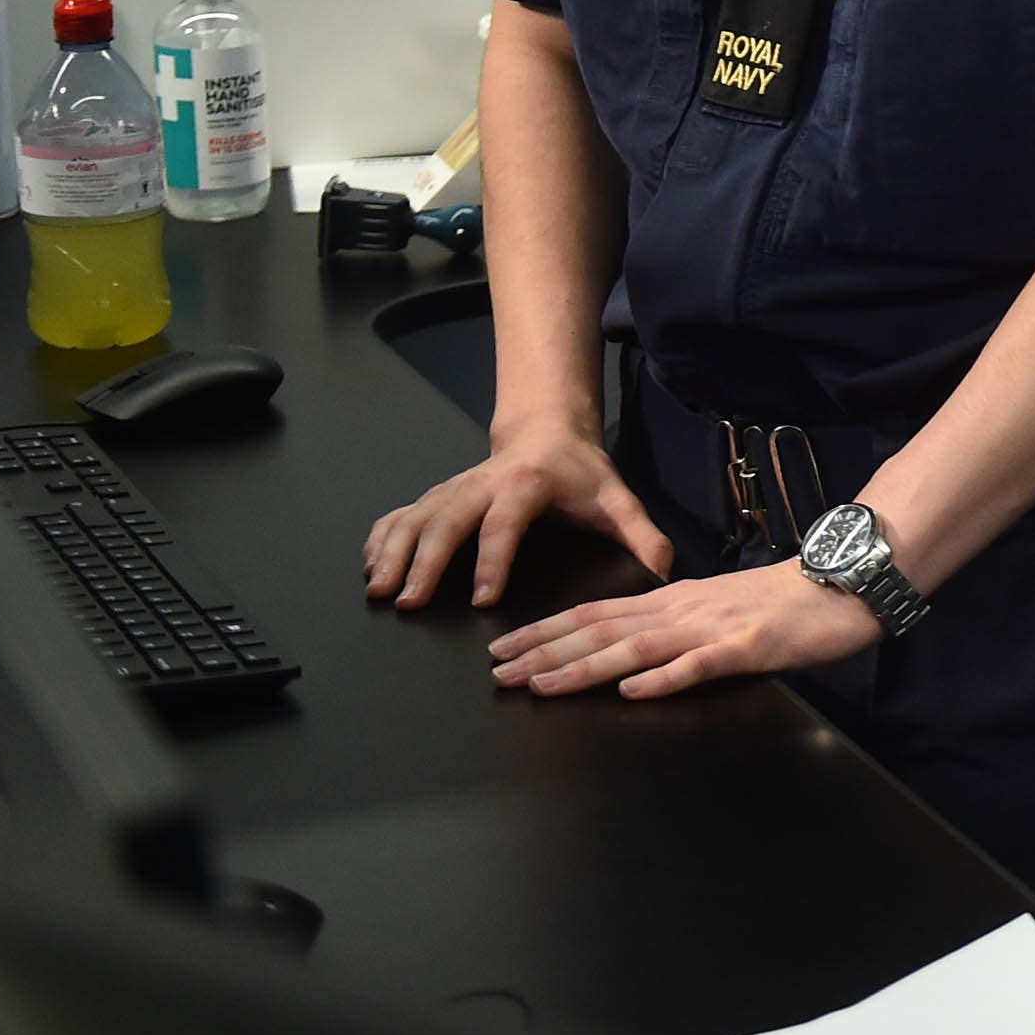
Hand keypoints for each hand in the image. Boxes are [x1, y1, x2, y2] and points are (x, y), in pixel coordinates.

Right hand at [365, 420, 673, 611]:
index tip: (481, 598)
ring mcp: (454, 488)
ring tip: (378, 589)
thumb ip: (641, 533)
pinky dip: (381, 537)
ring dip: (392, 551)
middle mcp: (481, 484)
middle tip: (409, 601)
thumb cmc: (582, 473)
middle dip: (424, 561)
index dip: (492, 561)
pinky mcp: (438, 494)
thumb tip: (665, 569)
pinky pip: (401, 513)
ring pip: (415, 516)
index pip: (505, 525)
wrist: (549, 432)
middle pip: (446, 521)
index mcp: (526, 485)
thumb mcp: (617, 499)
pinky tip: (369, 566)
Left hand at [485, 557, 881, 699]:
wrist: (848, 581)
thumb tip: (639, 652)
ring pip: (637, 647)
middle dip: (545, 651)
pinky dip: (662, 678)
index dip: (547, 631)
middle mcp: (685, 609)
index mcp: (677, 600)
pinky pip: (700, 665)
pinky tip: (632, 691)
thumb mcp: (724, 608)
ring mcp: (715, 627)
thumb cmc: (790, 600)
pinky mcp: (750, 647)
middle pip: (603, 629)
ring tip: (540, 684)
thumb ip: (683, 625)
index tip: (505, 649)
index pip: (598, 613)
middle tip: (497, 672)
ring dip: (584, 666)